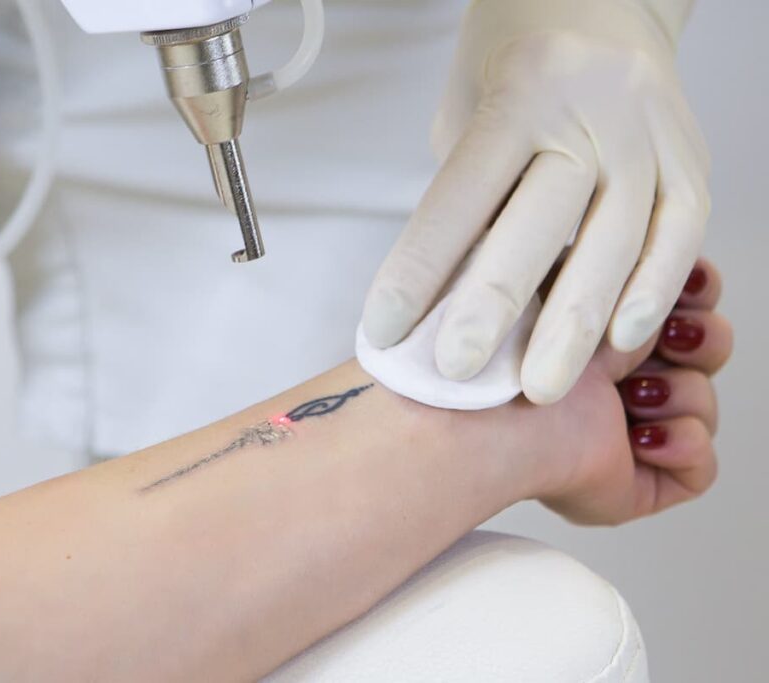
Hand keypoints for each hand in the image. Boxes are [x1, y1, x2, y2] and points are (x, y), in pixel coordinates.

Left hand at [362, 0, 709, 404]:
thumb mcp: (465, 109)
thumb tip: (447, 290)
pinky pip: (678, 234)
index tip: (388, 329)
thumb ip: (466, 193)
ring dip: (575, 325)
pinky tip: (621, 342)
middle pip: (541, 223)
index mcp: (519, 94)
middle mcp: (590, 111)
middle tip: (461, 371)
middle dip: (494, 307)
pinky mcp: (690, 156)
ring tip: (540, 385)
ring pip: (616, 241)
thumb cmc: (516, 60)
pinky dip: (651, 292)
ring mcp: (648, 133)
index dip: (420, 270)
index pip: (462, 196)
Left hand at [526, 259, 729, 524]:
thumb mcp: (572, 276)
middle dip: (701, 338)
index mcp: (592, 328)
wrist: (494, 412)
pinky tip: (639, 436)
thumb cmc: (513, 342)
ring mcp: (623, 431)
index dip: (694, 292)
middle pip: (705, 350)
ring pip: (704, 404)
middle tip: (669, 338)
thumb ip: (624, 265)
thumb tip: (678, 260)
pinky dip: (682, 445)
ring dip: (679, 393)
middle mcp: (609, 378)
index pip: (674, 302)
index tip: (688, 282)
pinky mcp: (635, 484)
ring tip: (629, 394)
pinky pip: (701, 468)